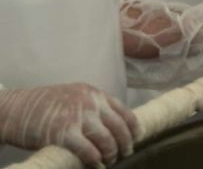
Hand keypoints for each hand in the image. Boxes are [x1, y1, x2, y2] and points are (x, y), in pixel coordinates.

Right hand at [0, 83, 138, 166]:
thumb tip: (108, 124)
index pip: (123, 110)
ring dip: (111, 153)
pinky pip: (87, 149)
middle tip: (125, 153)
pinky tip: (96, 165)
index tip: (137, 137)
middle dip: (125, 142)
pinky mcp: (63, 133)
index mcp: (93, 93)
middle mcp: (90, 102)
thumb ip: (90, 106)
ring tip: (110, 161)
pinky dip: (95, 159)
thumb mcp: (72, 96)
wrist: (14, 108)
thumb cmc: (42, 106)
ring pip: (106, 138)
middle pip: (118, 126)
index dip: (133, 126)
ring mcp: (77, 116)